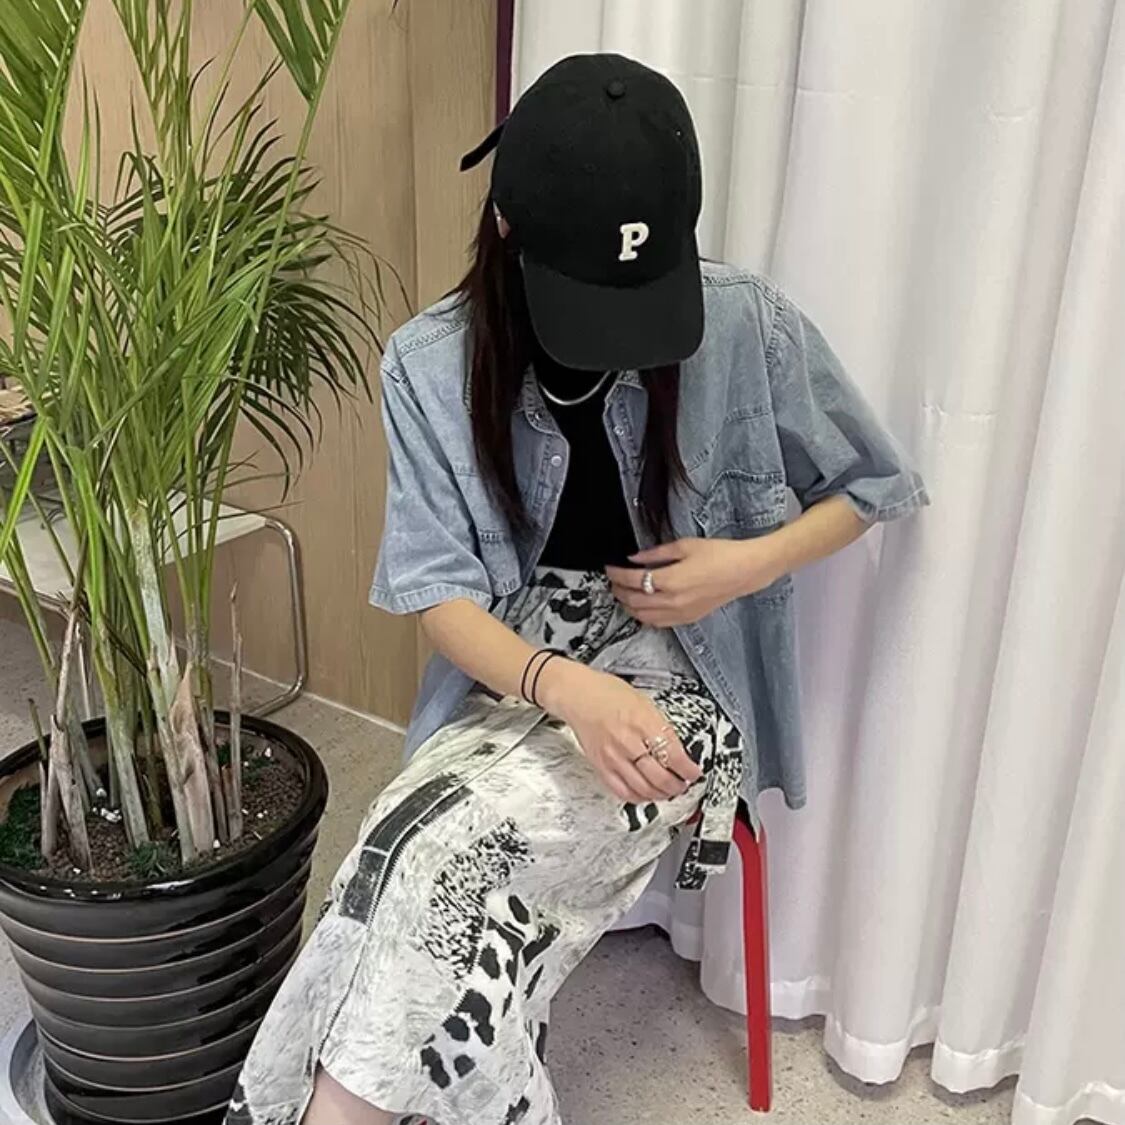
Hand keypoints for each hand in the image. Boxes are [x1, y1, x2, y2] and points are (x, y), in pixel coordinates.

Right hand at [537, 660, 703, 803]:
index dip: (688, 769)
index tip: (694, 773)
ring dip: (660, 794)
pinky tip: (646, 794)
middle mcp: (628, 741)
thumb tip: (678, 749)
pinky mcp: (601, 766)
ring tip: (668, 791)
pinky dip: (638, 797)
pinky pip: (622, 791)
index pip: (673, 755)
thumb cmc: (608, 694)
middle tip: (683, 785)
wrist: (578, 695)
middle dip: (677, 786)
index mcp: (643, 722)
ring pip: (643, 788)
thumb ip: (660, 727)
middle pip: (659, 777)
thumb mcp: (644, 702)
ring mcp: (613, 756)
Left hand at [606, 537, 780, 626]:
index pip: (633, 580)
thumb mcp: (684, 546)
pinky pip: (658, 623)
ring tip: (622, 594)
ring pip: (643, 616)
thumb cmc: (719, 554)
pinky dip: (644, 616)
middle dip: (618, 591)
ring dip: (628, 606)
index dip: (616, 574)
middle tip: (613, 581)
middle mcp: (672, 601)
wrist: (744, 571)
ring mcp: (680, 613)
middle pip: (634, 601)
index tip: (610, 568)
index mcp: (670, 580)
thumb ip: (656, 554)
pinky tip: (641, 607)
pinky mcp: (688, 619)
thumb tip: (634, 558)